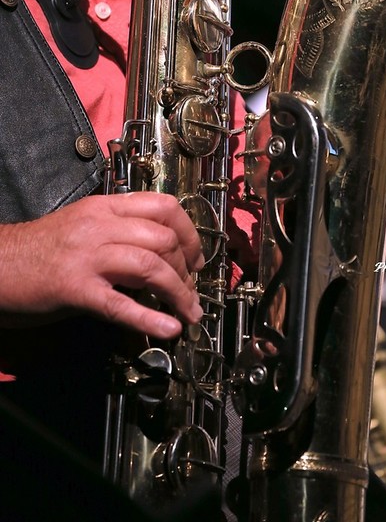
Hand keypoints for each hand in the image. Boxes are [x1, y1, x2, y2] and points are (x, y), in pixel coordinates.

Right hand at [0, 193, 203, 337]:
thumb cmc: (39, 248)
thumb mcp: (84, 224)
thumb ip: (121, 230)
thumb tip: (162, 251)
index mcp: (105, 206)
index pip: (164, 206)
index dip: (189, 233)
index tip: (196, 257)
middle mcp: (100, 226)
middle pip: (162, 239)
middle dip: (187, 268)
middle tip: (191, 290)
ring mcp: (87, 257)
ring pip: (149, 266)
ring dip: (178, 293)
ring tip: (189, 313)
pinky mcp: (74, 289)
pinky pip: (120, 304)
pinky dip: (149, 319)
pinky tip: (169, 329)